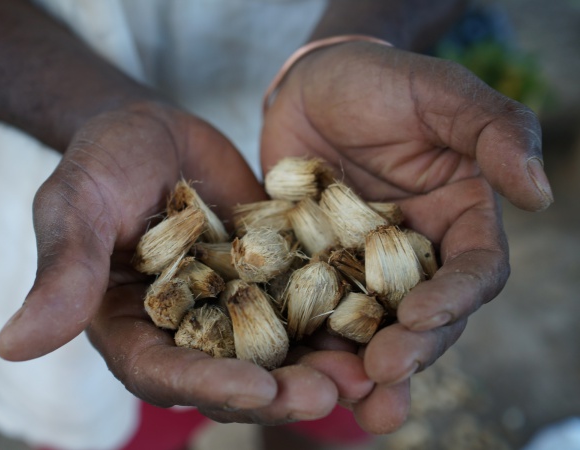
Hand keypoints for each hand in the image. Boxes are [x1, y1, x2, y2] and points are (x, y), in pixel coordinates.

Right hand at [0, 101, 363, 423]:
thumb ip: (65, 271)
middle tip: (328, 395)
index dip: (209, 385)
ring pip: (279, 350)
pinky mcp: (273, 276)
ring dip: (321, 366)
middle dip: (279, 390)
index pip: (167, 371)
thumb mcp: (79, 204)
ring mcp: (235, 304)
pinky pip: (306, 304)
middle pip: (233, 374)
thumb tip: (14, 346)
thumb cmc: (105, 161)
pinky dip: (339, 320)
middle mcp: (189, 327)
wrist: (156, 131)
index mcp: (135, 326)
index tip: (255, 391)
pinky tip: (378, 326)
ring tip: (367, 376)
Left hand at [261, 42, 552, 432]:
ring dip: (360, 367)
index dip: (455, 299)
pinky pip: (312, 308)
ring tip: (345, 401)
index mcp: (458, 220)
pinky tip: (291, 366)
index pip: (474, 272)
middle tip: (381, 377)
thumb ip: (496, 132)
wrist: (313, 85)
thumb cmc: (381, 81)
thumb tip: (541, 193)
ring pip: (370, 326)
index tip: (422, 316)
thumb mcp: (441, 94)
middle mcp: (415, 254)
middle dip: (409, 350)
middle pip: (424, 316)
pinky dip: (306, 339)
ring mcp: (362, 266)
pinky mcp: (313, 268)